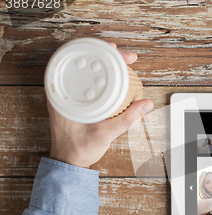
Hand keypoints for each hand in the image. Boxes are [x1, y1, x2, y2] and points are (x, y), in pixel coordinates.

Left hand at [48, 44, 153, 168]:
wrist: (68, 161)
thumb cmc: (79, 149)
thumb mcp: (105, 134)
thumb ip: (127, 119)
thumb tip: (146, 104)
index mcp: (63, 95)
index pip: (82, 62)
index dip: (102, 53)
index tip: (119, 53)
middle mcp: (62, 91)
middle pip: (84, 61)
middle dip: (108, 55)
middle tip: (128, 58)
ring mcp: (67, 94)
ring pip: (86, 70)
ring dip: (105, 64)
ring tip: (122, 62)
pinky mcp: (73, 100)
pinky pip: (87, 80)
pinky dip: (101, 75)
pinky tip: (112, 76)